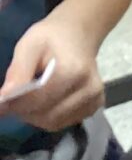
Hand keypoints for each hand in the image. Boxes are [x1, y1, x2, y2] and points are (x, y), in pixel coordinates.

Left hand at [0, 12, 102, 130]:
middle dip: (25, 113)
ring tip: (26, 102)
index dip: (17, 105)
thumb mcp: (29, 45)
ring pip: (56, 123)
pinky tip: (43, 103)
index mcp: (73, 72)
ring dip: (35, 118)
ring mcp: (94, 101)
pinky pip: (64, 122)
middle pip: (49, 116)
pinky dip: (48, 117)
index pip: (41, 99)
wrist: (79, 35)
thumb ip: (18, 71)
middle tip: (11, 103)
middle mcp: (89, 91)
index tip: (1, 104)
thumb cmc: (52, 38)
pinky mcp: (94, 108)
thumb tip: (4, 97)